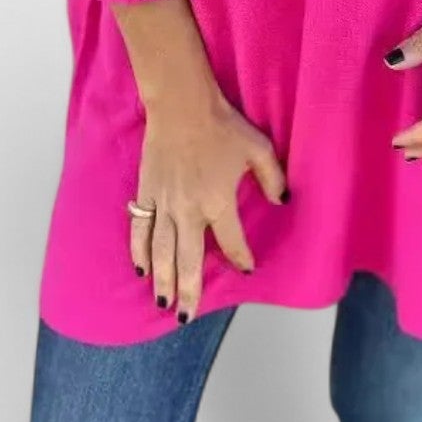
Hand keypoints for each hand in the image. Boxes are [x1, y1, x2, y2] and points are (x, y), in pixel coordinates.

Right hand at [130, 89, 287, 320]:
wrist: (182, 105)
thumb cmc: (223, 126)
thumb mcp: (259, 149)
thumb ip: (273, 178)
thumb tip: (282, 201)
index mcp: (218, 202)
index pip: (232, 242)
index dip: (241, 258)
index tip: (246, 269)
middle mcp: (189, 210)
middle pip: (187, 259)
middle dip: (189, 290)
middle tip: (186, 316)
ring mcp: (163, 203)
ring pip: (160, 250)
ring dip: (162, 279)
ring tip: (163, 302)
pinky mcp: (146, 192)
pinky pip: (140, 228)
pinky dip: (138, 250)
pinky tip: (140, 268)